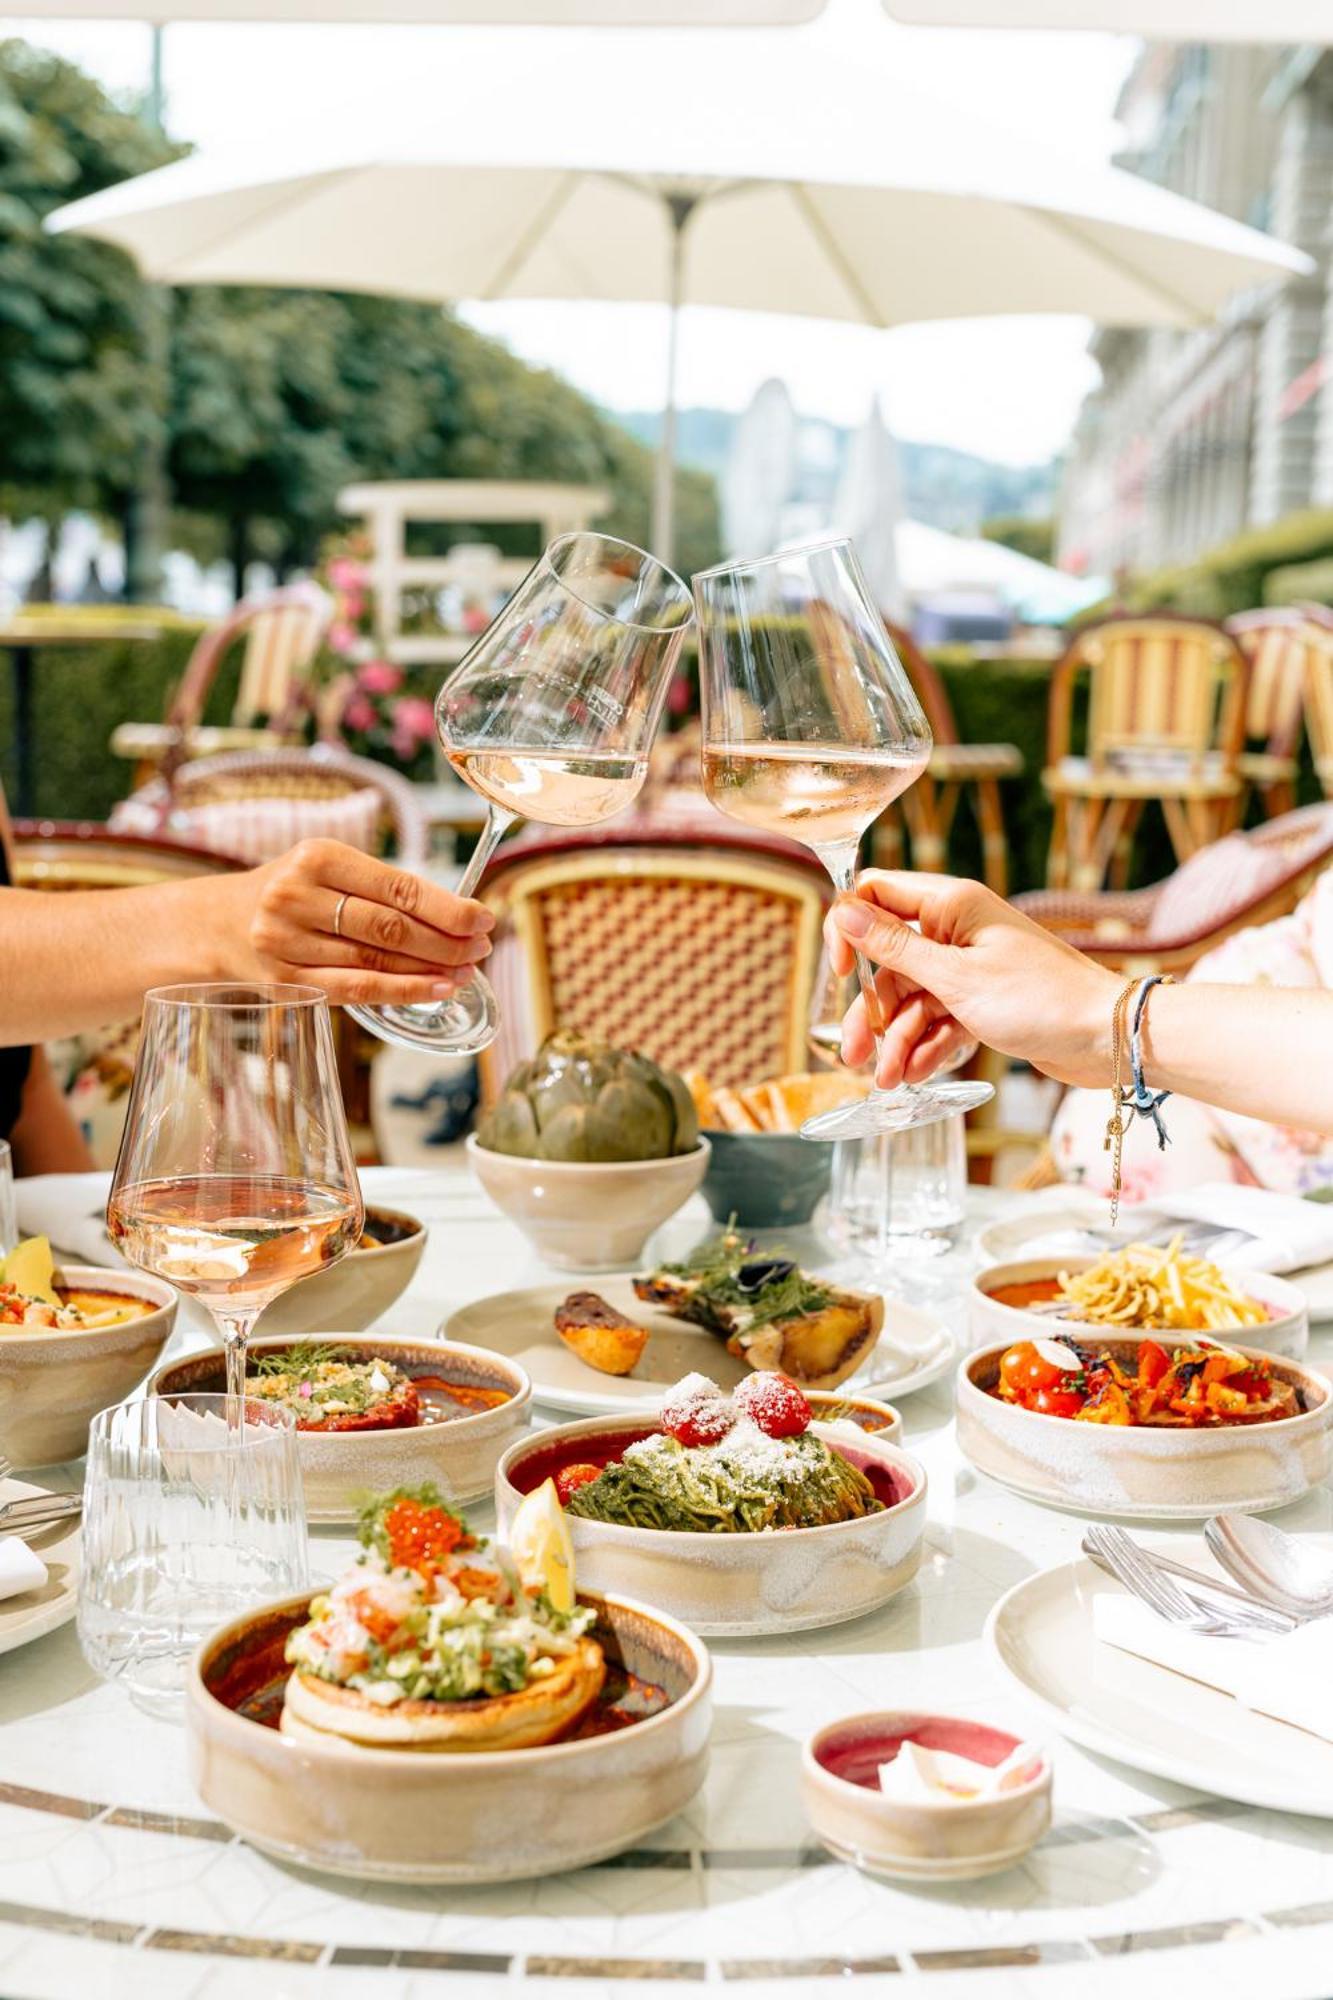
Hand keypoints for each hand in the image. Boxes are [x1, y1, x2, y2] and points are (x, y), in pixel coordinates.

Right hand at [239, 840, 493, 1008]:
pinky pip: (357, 989)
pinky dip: (403, 991)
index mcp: (316, 857)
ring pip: (377, 961)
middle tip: (481, 948)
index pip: (398, 886)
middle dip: (447, 941)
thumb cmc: (293, 894)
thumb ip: (381, 888)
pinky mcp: (284, 981)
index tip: (483, 918)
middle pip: (391, 927)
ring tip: (466, 970)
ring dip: (432, 969)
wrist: (219, 923)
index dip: (448, 907)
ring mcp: (286, 941)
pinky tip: (437, 990)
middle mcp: (297, 896)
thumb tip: (458, 915)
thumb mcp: (327, 870)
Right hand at [826, 872, 1120, 1090]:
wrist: (1106, 1038)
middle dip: (871, 1010)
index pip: (876, 896)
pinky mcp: (983, 1000)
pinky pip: (939, 1018)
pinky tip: (918, 1075)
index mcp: (950, 904)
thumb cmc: (1040, 999)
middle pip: (889, 962)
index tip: (839, 974)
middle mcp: (956, 930)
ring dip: (898, 1038)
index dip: (848, 931)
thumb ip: (894, 948)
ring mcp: (970, 966)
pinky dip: (928, 1045)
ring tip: (889, 1080)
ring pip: (911, 997)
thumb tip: (842, 911)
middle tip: (852, 1054)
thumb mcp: (955, 978)